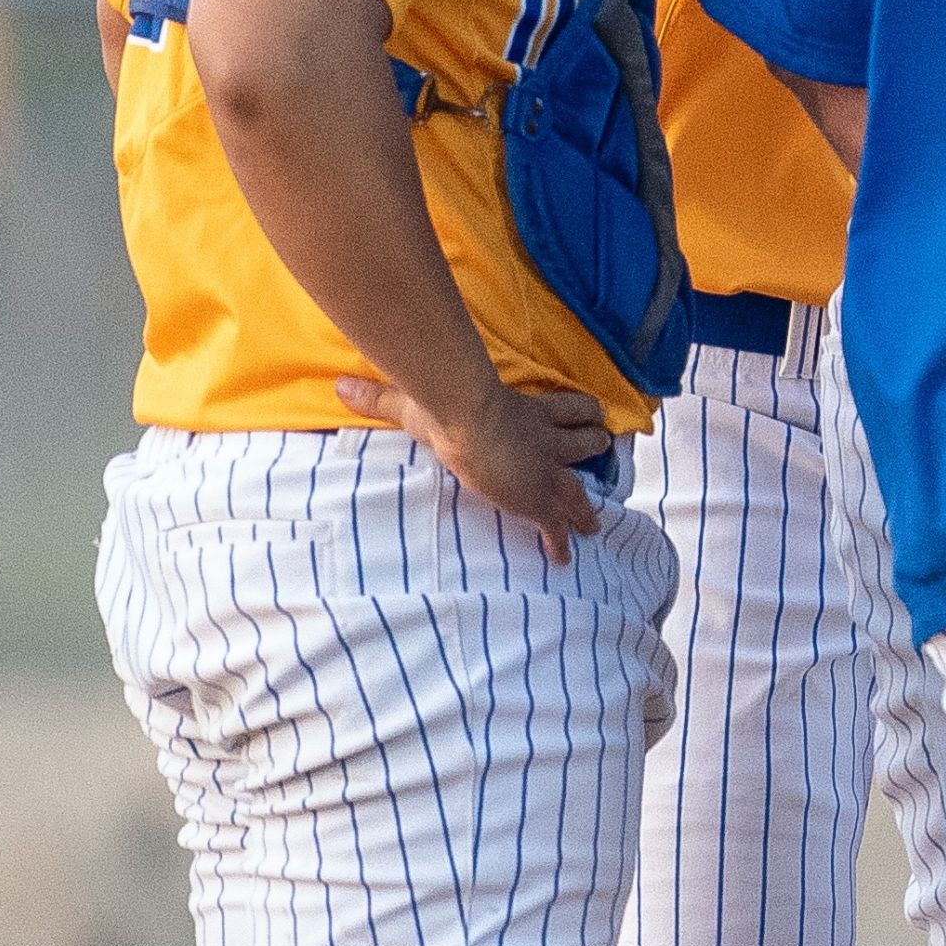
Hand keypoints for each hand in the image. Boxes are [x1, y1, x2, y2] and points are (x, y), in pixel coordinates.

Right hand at [334, 372, 613, 559]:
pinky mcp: (538, 498)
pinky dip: (561, 541)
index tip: (591, 414)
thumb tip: (341, 386)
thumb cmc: (447, 404)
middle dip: (594, 448)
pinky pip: (557, 525)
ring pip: (580, 487)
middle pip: (585, 442)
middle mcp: (545, 441)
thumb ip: (381, 396)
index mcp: (527, 412)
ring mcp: (545, 471)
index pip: (566, 408)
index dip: (580, 412)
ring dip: (587, 502)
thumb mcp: (417, 400)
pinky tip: (563, 558)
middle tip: (604, 452)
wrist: (470, 421)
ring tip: (595, 521)